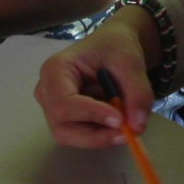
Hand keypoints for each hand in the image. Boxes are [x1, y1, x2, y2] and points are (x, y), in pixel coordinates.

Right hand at [34, 13, 154, 148]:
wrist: (113, 47)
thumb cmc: (115, 47)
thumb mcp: (131, 62)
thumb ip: (137, 93)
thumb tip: (137, 127)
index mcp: (55, 70)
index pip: (65, 103)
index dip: (92, 115)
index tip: (121, 120)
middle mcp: (47, 92)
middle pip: (63, 128)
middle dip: (97, 135)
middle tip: (128, 133)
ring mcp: (52, 108)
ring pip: (71, 137)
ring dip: (101, 137)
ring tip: (124, 123)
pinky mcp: (64, 119)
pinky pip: (80, 137)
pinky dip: (101, 134)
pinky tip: (115, 120)